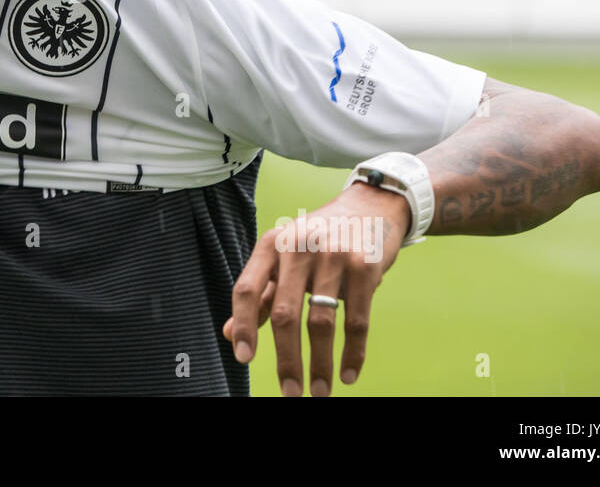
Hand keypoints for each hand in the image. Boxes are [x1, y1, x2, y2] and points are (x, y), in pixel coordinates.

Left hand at [222, 181, 411, 395]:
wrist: (371, 207)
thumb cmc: (318, 239)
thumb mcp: (284, 257)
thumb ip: (259, 294)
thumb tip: (229, 335)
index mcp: (272, 244)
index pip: (246, 288)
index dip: (242, 325)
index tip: (244, 358)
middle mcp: (299, 246)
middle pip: (284, 314)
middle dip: (286, 359)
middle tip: (290, 392)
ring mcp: (334, 255)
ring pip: (320, 322)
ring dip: (320, 363)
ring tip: (319, 390)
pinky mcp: (366, 266)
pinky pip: (356, 321)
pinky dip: (352, 353)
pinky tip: (347, 374)